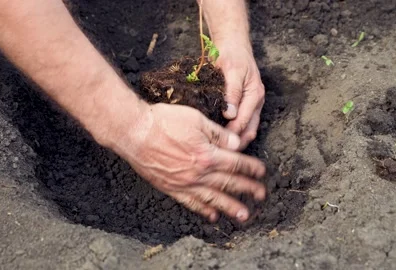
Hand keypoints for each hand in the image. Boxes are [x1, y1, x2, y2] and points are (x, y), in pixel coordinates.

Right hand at [115, 103, 265, 222]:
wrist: (134, 132)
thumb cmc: (164, 122)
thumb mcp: (196, 119)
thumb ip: (219, 134)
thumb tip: (238, 144)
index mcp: (208, 155)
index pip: (236, 163)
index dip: (251, 168)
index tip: (262, 172)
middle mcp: (198, 173)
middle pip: (229, 183)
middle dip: (247, 189)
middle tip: (261, 195)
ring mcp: (184, 183)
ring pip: (213, 198)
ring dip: (230, 207)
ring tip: (244, 215)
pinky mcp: (171, 188)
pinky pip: (191, 202)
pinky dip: (203, 210)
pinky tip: (213, 215)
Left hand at [215, 41, 264, 149]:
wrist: (233, 45)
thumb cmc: (231, 55)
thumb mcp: (230, 71)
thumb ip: (231, 93)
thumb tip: (230, 115)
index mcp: (255, 94)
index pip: (244, 122)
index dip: (232, 135)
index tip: (219, 146)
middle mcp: (256, 101)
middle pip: (249, 130)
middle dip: (237, 144)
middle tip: (221, 156)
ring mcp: (252, 104)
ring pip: (248, 129)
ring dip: (237, 140)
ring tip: (222, 152)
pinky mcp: (246, 104)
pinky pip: (243, 123)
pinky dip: (235, 133)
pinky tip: (223, 139)